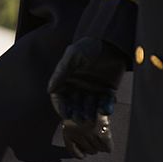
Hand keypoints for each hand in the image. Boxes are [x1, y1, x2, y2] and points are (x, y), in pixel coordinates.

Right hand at [48, 37, 128, 156]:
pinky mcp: (108, 91)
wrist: (113, 42)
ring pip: (89, 107)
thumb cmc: (89, 46)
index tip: (65, 114)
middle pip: (74, 105)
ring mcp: (93, 90)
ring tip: (90, 118)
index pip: (60, 96)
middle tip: (79, 119)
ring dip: (89, 113)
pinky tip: (104, 109)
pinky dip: (105, 108)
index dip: (61, 106)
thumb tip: (50, 90)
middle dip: (76, 113)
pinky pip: (105, 103)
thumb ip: (62, 71)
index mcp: (67, 79)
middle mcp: (79, 86)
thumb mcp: (73, 55)